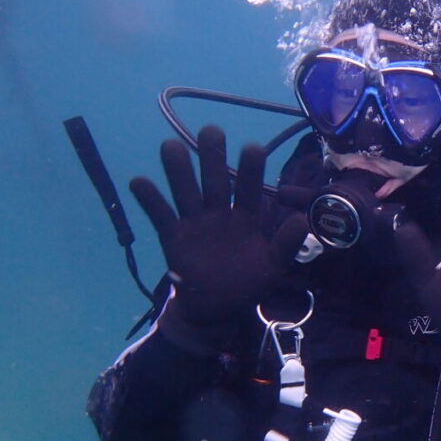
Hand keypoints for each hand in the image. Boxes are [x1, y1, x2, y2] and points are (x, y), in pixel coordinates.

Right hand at [130, 127, 306, 330]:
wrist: (218, 309)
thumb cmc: (249, 285)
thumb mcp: (274, 268)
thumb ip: (286, 245)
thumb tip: (302, 221)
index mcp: (246, 218)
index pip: (249, 190)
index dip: (251, 170)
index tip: (253, 147)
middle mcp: (220, 214)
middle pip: (215, 182)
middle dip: (213, 158)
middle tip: (211, 130)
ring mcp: (195, 224)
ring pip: (186, 192)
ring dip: (178, 171)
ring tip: (171, 145)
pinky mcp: (173, 237)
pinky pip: (161, 216)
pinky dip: (150, 200)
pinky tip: (138, 181)